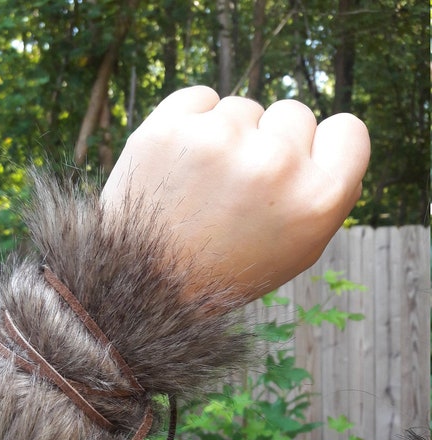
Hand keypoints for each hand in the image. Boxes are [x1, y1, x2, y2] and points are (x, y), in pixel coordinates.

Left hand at [102, 86, 369, 301]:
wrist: (149, 283)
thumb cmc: (228, 268)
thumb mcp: (300, 250)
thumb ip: (328, 191)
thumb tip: (329, 137)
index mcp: (319, 199)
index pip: (348, 130)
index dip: (321, 149)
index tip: (296, 168)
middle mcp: (275, 164)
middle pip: (292, 114)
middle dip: (271, 144)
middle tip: (238, 190)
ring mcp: (220, 141)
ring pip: (241, 109)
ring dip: (227, 138)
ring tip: (202, 187)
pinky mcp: (169, 128)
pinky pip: (199, 98)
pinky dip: (192, 123)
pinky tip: (181, 164)